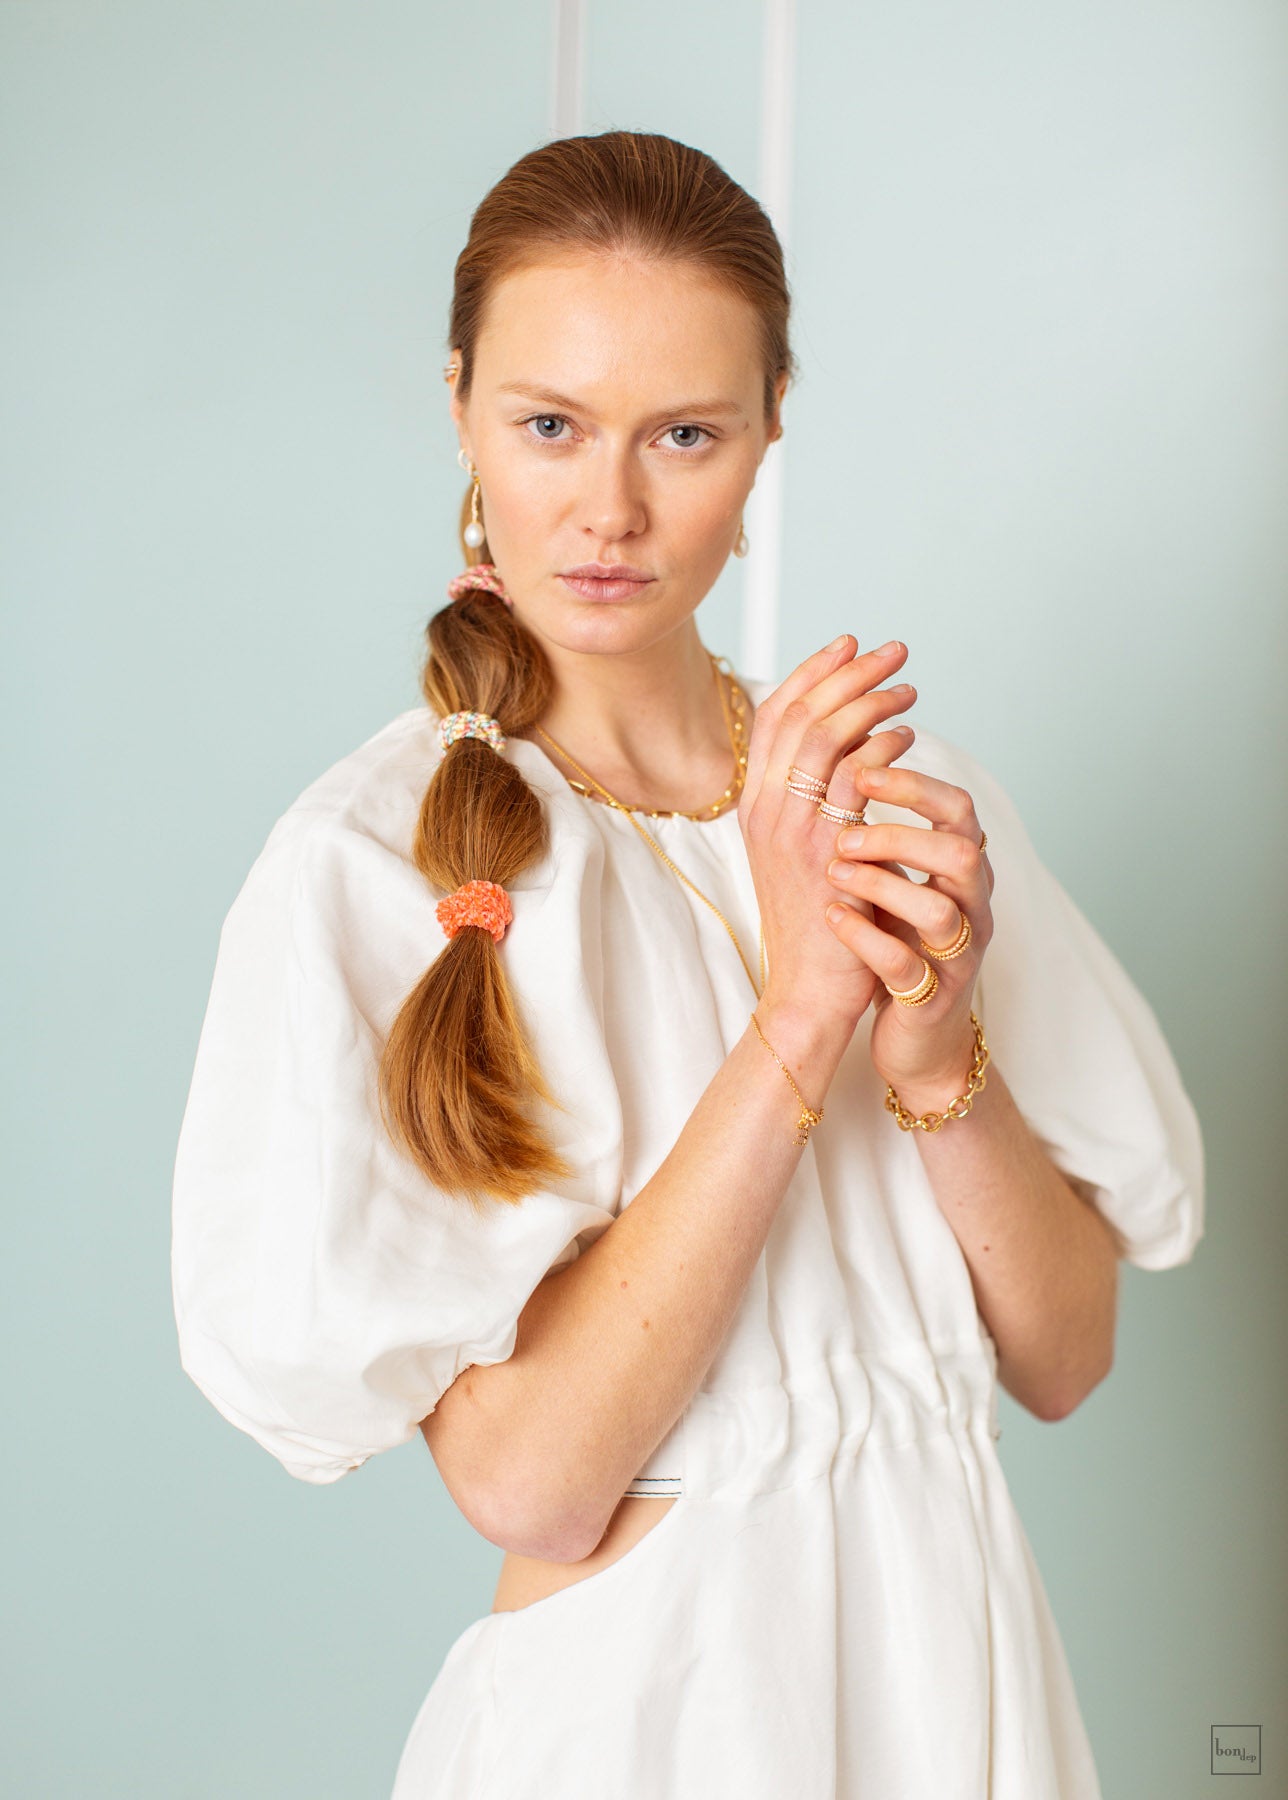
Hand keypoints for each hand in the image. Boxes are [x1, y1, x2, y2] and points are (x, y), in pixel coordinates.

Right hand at [738, 634, 917, 1035]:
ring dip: (872, 701)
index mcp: (755, 805)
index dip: (812, 673)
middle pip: (801, 714)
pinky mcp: (826, 850)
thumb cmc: (815, 926)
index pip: (774, 717)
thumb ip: (812, 803)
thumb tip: (851, 750)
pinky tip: (907, 736)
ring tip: (908, 687)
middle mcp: (766, 809)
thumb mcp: (798, 853)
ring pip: (827, 737)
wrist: (808, 990)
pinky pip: (855, 779)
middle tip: (890, 651)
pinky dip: (882, 748)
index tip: (847, 645)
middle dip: (848, 672)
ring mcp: (793, 829)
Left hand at [823, 762, 994, 1105]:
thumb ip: (881, 828)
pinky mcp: (933, 999)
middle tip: (844, 831)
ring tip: (833, 872)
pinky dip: (865, 938)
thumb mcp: (895, 879)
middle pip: (962, 852)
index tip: (859, 767)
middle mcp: (972, 907)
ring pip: (940, 910)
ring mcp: (957, 955)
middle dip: (902, 833)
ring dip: (882, 885)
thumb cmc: (901, 943)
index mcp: (964, 869)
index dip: (914, 783)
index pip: (957, 808)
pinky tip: (834, 916)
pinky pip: (906, 966)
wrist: (917, 1037)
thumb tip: (843, 753)